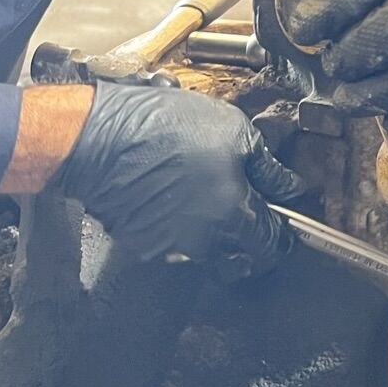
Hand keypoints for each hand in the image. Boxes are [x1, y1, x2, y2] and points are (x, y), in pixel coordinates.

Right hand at [51, 81, 303, 269]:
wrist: (98, 137)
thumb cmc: (164, 126)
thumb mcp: (232, 129)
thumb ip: (267, 166)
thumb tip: (289, 188)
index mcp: (234, 214)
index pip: (272, 247)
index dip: (282, 236)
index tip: (280, 226)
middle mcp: (205, 241)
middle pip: (240, 260)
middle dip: (248, 244)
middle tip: (245, 217)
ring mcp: (170, 247)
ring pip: (205, 254)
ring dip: (212, 235)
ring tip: (202, 199)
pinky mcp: (141, 245)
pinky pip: (170, 245)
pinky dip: (176, 229)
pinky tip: (170, 199)